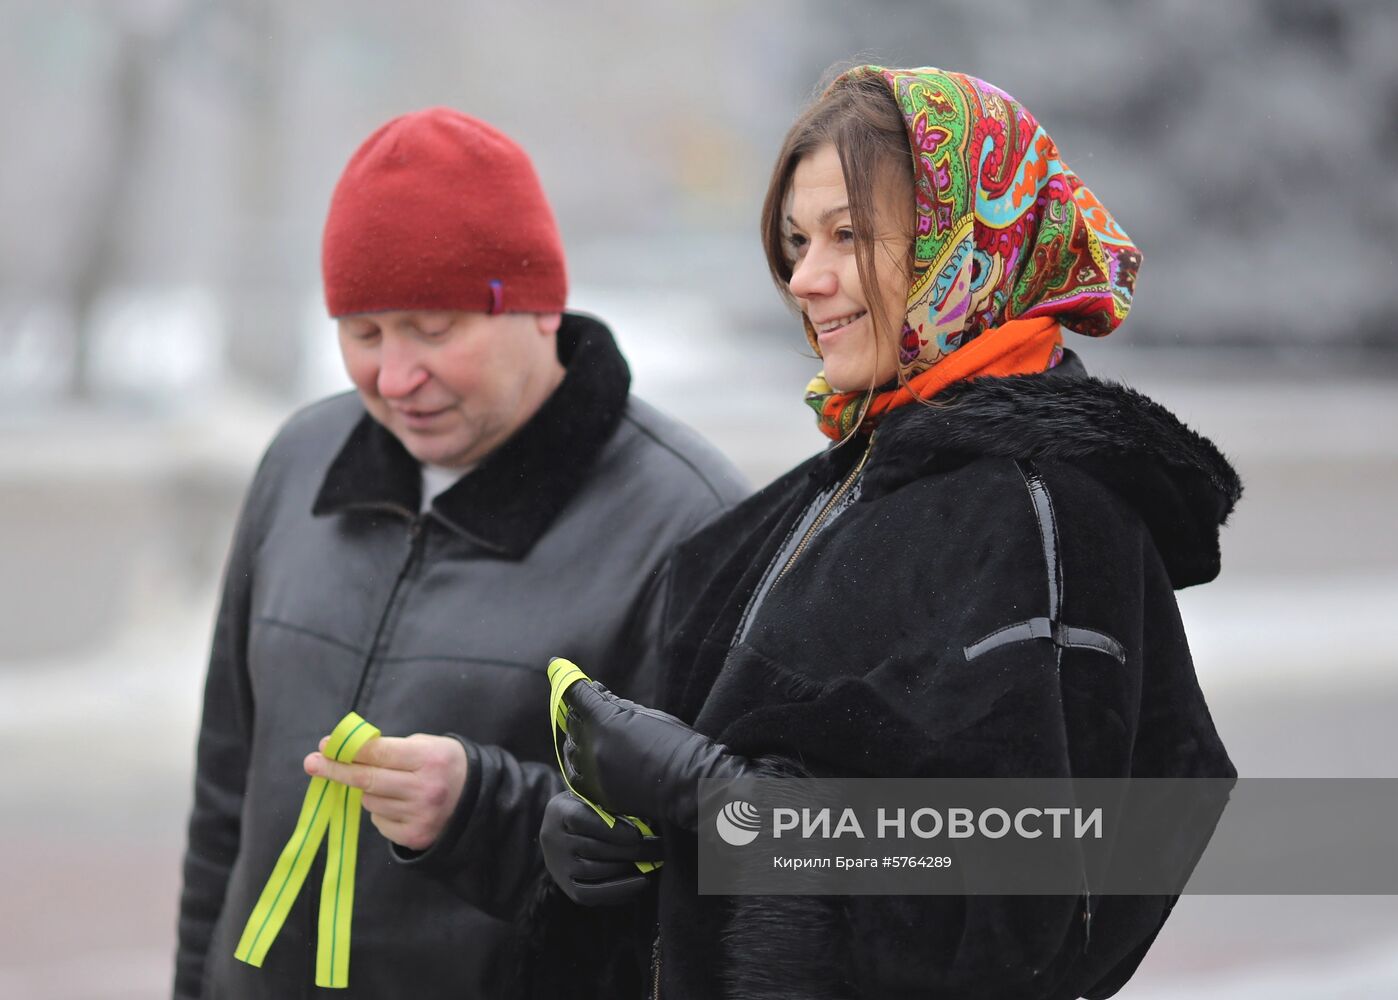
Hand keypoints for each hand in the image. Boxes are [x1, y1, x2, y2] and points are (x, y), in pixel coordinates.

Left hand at [304, 733, 466, 850]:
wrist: (476, 799)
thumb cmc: (443, 764)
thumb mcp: (426, 745)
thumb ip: (389, 748)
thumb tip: (345, 753)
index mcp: (429, 759)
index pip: (379, 753)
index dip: (349, 750)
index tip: (325, 746)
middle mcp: (425, 789)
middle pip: (368, 780)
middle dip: (337, 771)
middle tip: (312, 763)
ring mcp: (420, 816)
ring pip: (371, 802)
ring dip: (368, 792)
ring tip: (390, 785)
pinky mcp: (415, 836)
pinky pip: (379, 822)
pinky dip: (381, 811)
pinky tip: (399, 804)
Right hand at [540, 792, 663, 905]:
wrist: (559, 831)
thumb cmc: (588, 807)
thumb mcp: (593, 796)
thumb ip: (612, 804)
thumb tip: (647, 819)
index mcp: (559, 810)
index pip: (582, 819)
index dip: (612, 829)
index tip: (639, 834)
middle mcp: (553, 839)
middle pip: (594, 848)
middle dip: (631, 850)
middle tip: (659, 849)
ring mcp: (558, 865)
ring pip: (595, 871)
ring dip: (628, 869)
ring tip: (653, 863)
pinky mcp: (566, 886)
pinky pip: (591, 894)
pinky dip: (618, 891)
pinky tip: (640, 883)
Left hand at [562, 682, 747, 830]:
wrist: (691, 785)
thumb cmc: (679, 745)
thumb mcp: (648, 715)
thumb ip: (615, 703)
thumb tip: (595, 691)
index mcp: (606, 722)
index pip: (577, 694)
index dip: (567, 678)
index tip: (557, 665)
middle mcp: (593, 747)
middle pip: (572, 720)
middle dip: (578, 708)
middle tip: (586, 701)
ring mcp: (593, 773)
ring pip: (571, 746)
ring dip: (578, 734)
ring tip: (593, 730)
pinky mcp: (597, 793)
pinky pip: (576, 773)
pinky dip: (578, 761)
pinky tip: (588, 755)